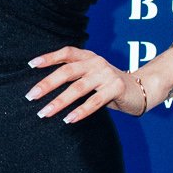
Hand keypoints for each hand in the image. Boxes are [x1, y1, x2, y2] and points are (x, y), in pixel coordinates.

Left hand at [26, 48, 145, 123]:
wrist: (141, 88)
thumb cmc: (108, 85)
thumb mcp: (90, 75)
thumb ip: (73, 76)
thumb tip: (42, 88)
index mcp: (88, 57)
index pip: (66, 53)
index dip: (49, 57)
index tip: (31, 65)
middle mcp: (96, 62)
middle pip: (67, 72)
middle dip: (47, 84)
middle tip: (31, 96)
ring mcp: (107, 74)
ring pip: (78, 88)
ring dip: (59, 102)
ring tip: (44, 113)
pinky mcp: (116, 87)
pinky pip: (95, 101)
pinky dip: (80, 111)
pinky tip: (69, 120)